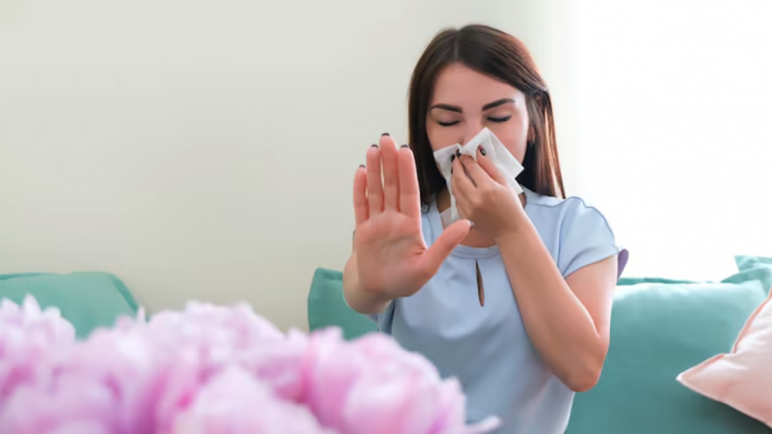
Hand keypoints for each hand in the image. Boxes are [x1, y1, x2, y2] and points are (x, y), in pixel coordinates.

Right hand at [353, 135, 471, 298]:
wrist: (379, 291)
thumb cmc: (404, 281)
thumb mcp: (428, 266)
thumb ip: (445, 245)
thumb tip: (467, 224)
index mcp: (410, 224)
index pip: (409, 192)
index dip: (407, 172)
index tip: (406, 151)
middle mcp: (393, 219)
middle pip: (391, 185)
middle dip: (390, 163)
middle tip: (387, 139)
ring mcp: (376, 223)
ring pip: (376, 191)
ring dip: (375, 170)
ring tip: (374, 148)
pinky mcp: (362, 230)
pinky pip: (360, 206)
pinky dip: (360, 189)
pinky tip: (361, 171)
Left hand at [451, 147, 525, 239]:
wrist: (510, 230)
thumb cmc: (511, 206)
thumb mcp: (504, 183)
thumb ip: (490, 167)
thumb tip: (478, 152)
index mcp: (488, 188)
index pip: (472, 168)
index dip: (466, 159)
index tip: (464, 154)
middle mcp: (475, 198)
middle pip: (458, 177)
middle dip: (456, 166)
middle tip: (456, 159)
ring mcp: (468, 208)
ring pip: (454, 188)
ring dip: (453, 177)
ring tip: (456, 170)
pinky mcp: (465, 216)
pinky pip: (456, 199)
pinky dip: (456, 190)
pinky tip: (459, 185)